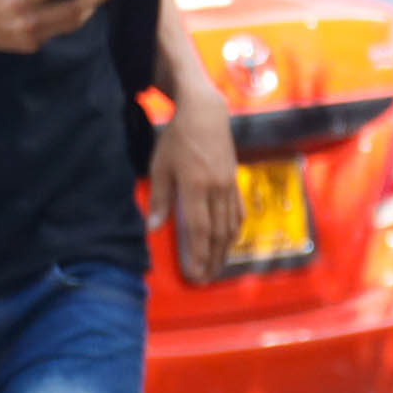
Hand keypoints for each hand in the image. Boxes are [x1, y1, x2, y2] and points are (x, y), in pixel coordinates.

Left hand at [152, 90, 241, 284]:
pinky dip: (235, 232)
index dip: (198, 255)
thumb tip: (154, 228)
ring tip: (217, 268)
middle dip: (212, 259)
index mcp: (196, 185)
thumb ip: (159, 198)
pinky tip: (230, 243)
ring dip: (225, 251)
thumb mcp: (160, 165)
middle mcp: (217, 189)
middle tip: (205, 279)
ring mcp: (230, 185)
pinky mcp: (235, 181)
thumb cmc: (177, 138)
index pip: (199, 229)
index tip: (194, 273)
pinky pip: (239, 213)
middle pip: (218, 233)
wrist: (206, 113)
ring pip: (231, 226)